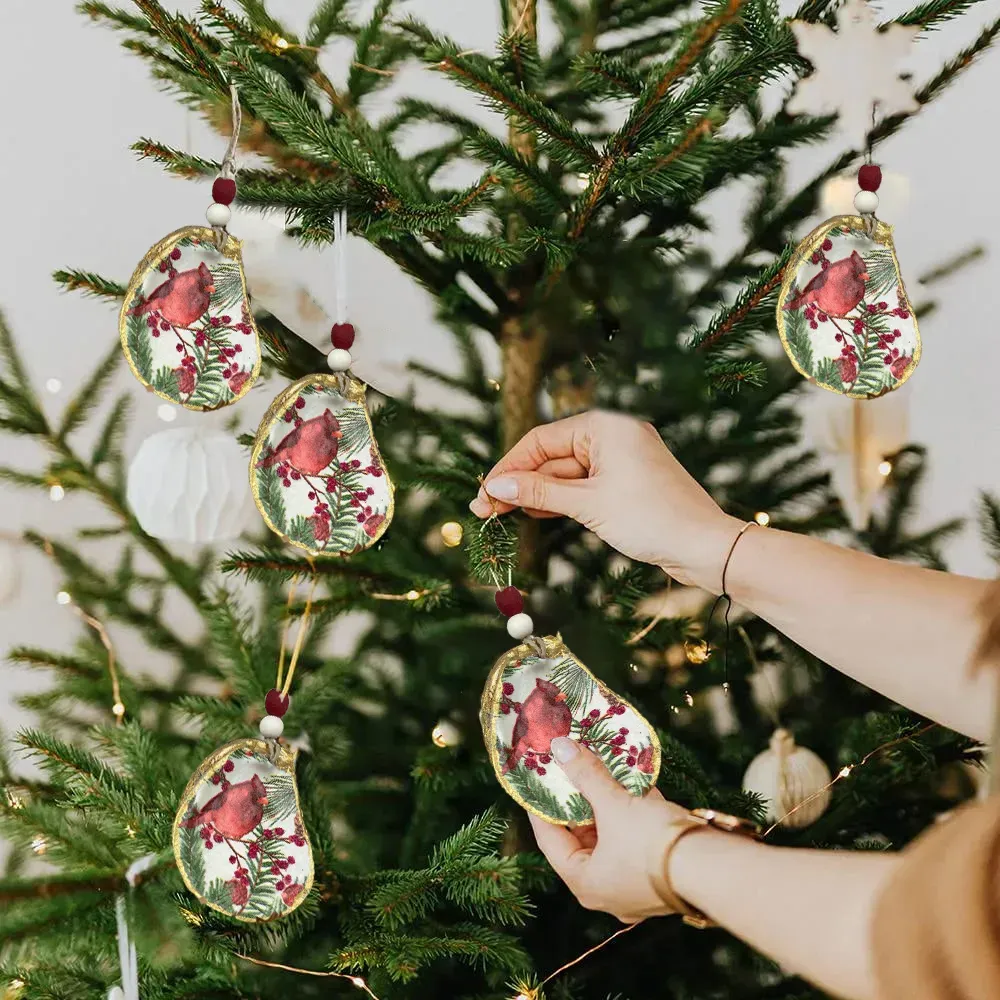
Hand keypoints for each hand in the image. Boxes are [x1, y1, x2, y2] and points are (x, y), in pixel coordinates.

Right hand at [469, 410, 741, 590]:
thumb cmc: (652, 519)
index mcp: (605, 427)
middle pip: (551, 456)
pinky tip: (533, 514)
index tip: (483, 494)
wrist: (705, 547)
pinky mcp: (626, 484)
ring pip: (565, 474)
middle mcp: (612, 436)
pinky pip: (583, 486)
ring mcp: (621, 460)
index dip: (508, 468)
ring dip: (535, 495)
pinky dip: (559, 500)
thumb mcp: (588, 504)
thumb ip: (539, 493)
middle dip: (517, 484)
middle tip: (483, 511)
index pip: (541, 440)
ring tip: (499, 517)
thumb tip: (496, 487)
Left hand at [529, 737, 689, 922]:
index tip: (536, 782)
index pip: (550, 841)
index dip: (541, 808)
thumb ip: (587, 775)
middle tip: (569, 771)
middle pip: (583, 839)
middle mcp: (608, 891)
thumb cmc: (652, 842)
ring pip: (613, 838)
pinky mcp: (662, 875)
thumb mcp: (615, 805)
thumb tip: (560, 748)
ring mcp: (636, 886)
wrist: (714, 868)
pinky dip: (635, 814)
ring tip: (600, 772)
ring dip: (609, 806)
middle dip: (580, 803)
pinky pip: (639, 840)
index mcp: (585, 883)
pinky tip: (637, 786)